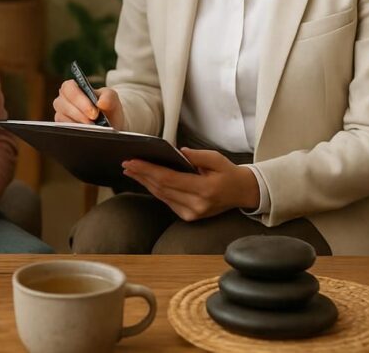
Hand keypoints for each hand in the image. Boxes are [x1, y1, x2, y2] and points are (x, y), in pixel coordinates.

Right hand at [53, 80, 124, 128]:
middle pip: (63, 103)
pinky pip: (63, 129)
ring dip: (77, 124)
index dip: (79, 99)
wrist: (111, 125)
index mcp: (73, 88)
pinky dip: (74, 131)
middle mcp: (63, 100)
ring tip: (91, 129)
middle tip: (93, 122)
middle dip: (79, 114)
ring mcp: (61, 114)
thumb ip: (108, 97)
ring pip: (62, 117)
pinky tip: (85, 134)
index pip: (68, 88)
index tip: (93, 112)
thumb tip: (100, 103)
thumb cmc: (108, 108)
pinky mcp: (61, 127)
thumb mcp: (112, 99)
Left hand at [122, 148, 259, 220]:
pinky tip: (145, 180)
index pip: (168, 179)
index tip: (133, 161)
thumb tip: (177, 152)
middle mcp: (197, 205)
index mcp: (204, 190)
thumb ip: (196, 156)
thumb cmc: (228, 173)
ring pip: (161, 196)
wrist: (242, 193)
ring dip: (145, 182)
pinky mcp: (189, 217)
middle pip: (161, 188)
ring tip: (131, 170)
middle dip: (142, 175)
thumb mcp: (216, 158)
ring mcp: (192, 214)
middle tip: (126, 163)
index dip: (148, 170)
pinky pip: (167, 201)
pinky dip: (155, 189)